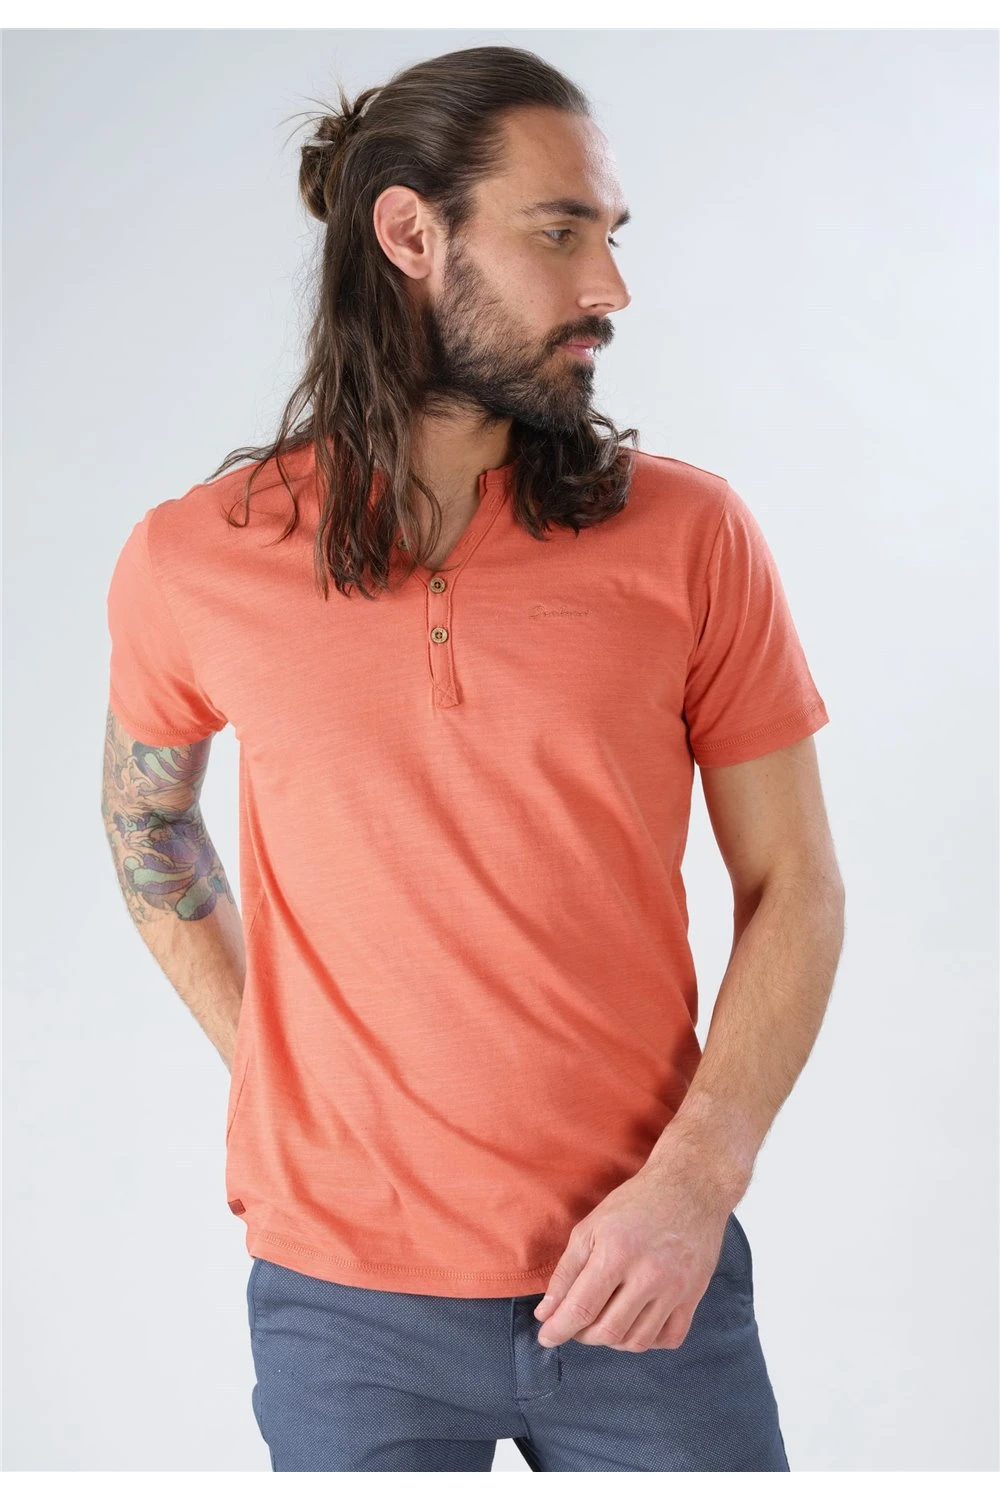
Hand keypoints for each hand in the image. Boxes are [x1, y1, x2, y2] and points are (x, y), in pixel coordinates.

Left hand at [533, 1154, 733, 1352]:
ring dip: (613, 1340)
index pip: (581, 1308)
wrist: (689, 1187)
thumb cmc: (635, 1203)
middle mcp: (649, 1274)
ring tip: (603, 1321)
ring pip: (638, 1341)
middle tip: (575, 1324)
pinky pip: (670, 1338)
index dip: (558, 1329)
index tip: (546, 1337)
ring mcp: (675, 1288)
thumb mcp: (590, 1227)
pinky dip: (648, 1341)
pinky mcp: (694, 1294)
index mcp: (616, 1252)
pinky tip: (636, 1323)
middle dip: (583, 1336)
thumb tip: (546, 1313)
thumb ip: (565, 1273)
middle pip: (609, 1331)